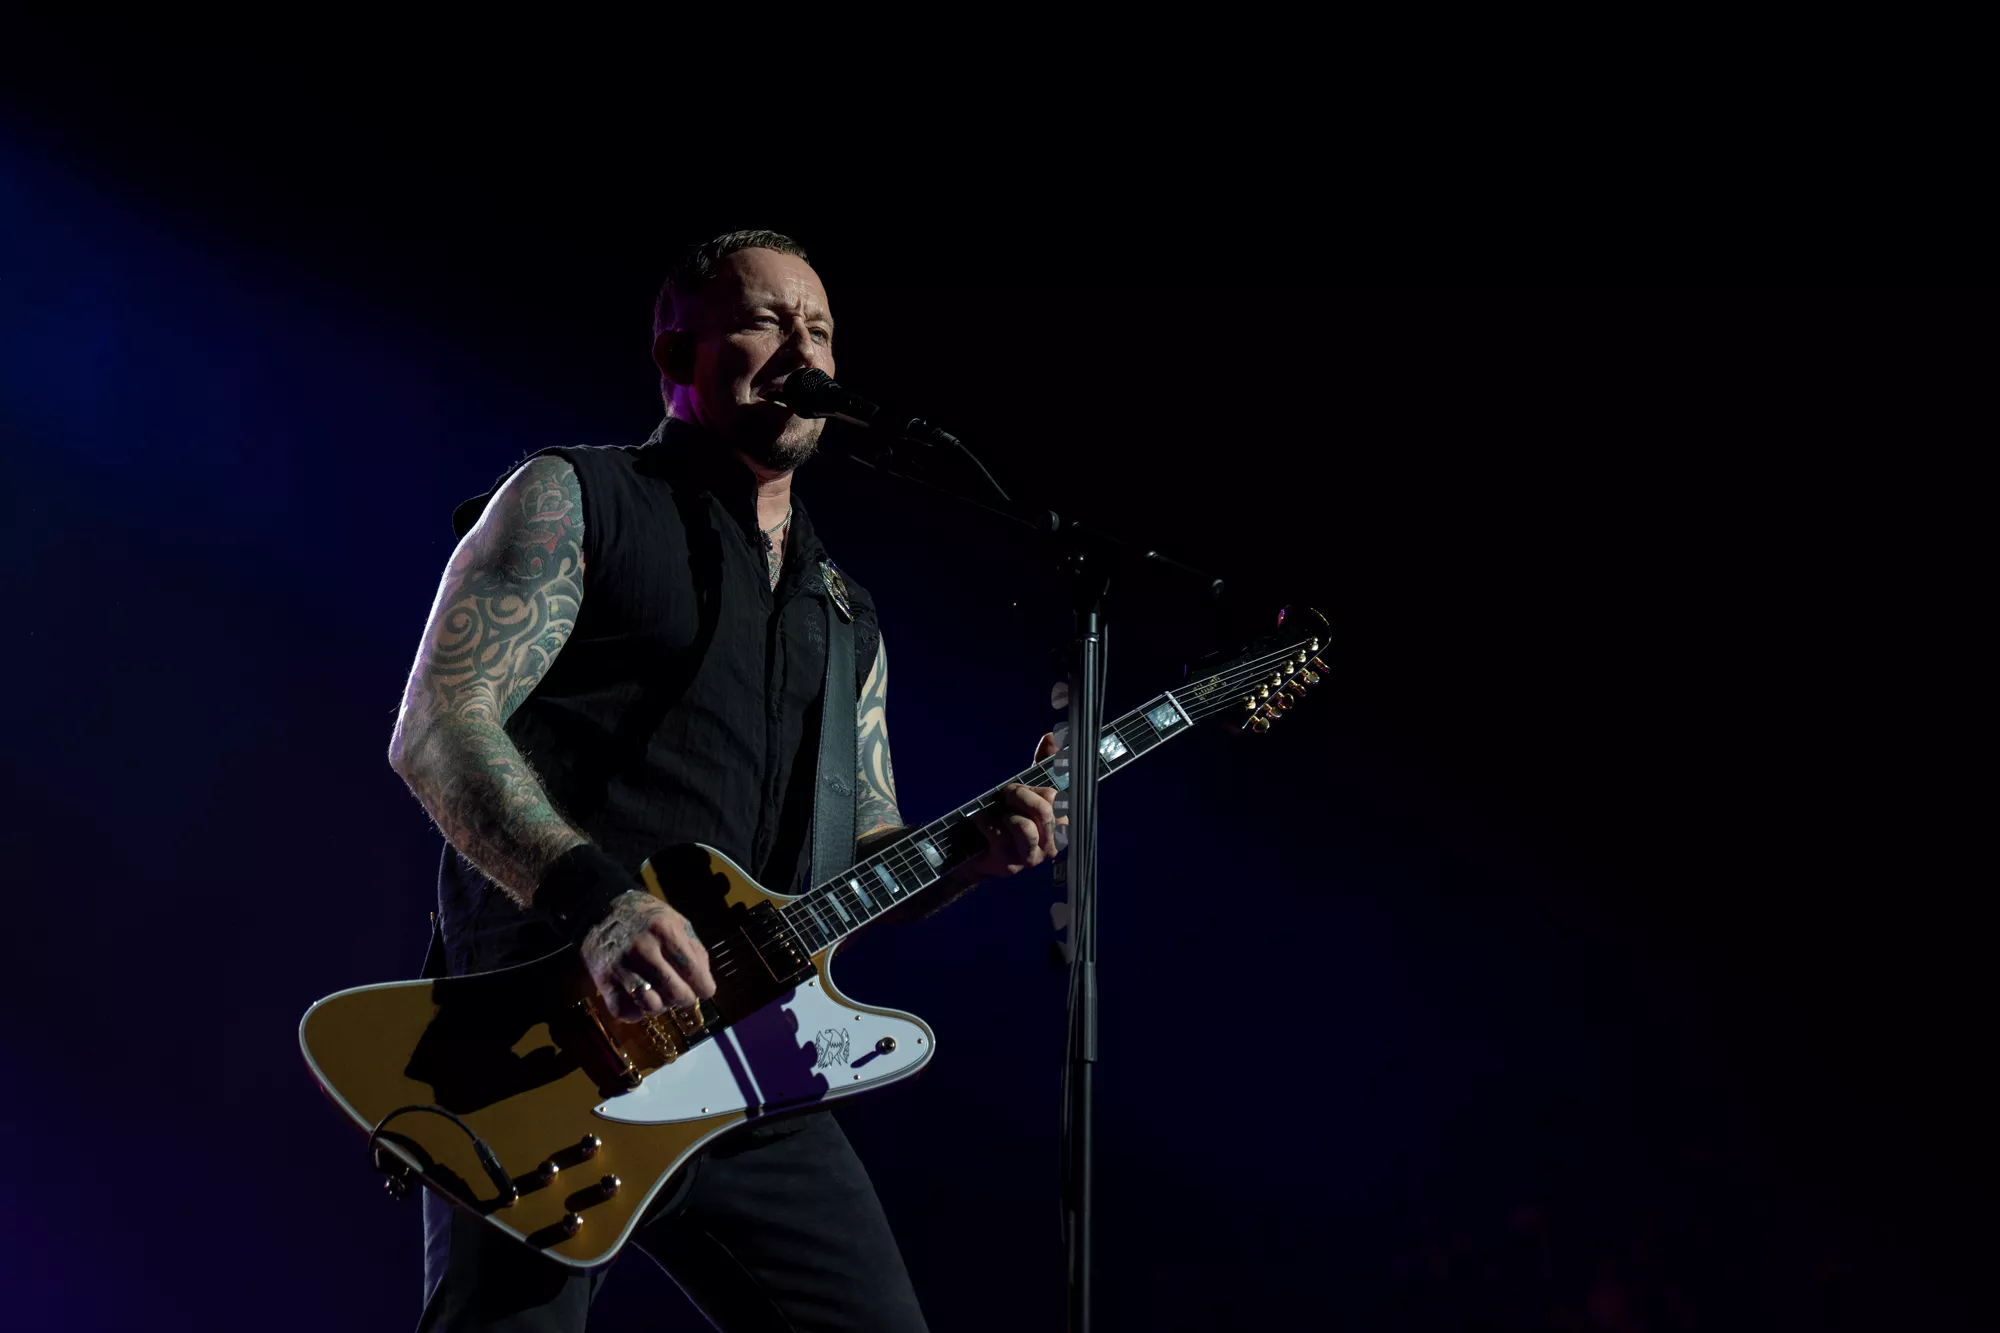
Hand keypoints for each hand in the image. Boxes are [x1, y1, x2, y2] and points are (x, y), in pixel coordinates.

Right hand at [580, 890, 715, 1020]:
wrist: (602, 910)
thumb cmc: (647, 919)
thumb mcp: (677, 922)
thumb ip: (695, 951)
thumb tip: (704, 983)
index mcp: (666, 932)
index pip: (696, 974)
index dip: (705, 987)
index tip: (702, 988)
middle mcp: (644, 949)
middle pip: (678, 994)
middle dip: (685, 998)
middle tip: (681, 991)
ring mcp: (622, 965)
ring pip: (652, 1006)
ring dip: (660, 1006)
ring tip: (659, 994)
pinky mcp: (604, 980)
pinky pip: (623, 1012)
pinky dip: (634, 1012)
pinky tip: (638, 999)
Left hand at [965, 732, 1067, 881]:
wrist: (974, 850)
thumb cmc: (1006, 818)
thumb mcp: (1026, 790)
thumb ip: (1042, 764)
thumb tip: (1053, 736)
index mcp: (1061, 826)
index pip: (1058, 798)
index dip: (1036, 788)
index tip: (1020, 789)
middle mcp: (1052, 845)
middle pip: (1044, 811)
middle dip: (1020, 795)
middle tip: (1006, 794)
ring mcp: (1031, 858)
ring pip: (1026, 827)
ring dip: (1007, 813)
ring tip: (998, 813)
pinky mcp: (1009, 865)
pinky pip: (999, 834)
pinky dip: (986, 822)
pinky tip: (981, 821)